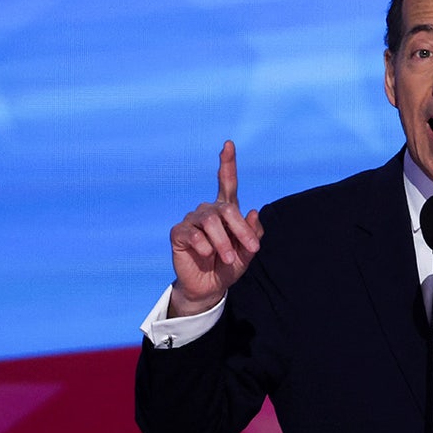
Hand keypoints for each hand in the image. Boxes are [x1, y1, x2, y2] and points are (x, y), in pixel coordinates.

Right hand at [168, 140, 263, 316]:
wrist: (210, 287)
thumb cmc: (229, 266)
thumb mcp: (247, 252)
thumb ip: (252, 233)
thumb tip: (252, 212)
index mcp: (226, 211)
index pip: (227, 183)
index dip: (227, 164)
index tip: (228, 144)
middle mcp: (209, 211)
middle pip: (226, 208)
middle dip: (240, 229)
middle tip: (250, 249)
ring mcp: (192, 220)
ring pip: (210, 221)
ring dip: (223, 242)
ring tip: (227, 259)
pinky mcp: (179, 233)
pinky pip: (192, 233)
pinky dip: (203, 245)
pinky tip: (205, 254)